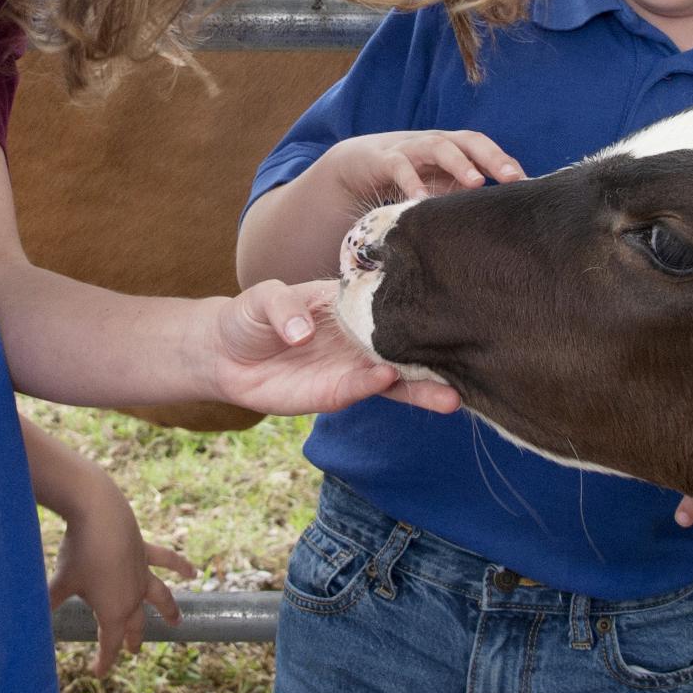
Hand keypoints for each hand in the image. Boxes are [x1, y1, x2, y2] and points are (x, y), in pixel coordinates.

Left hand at [48, 480, 192, 676]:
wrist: (99, 513)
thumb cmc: (79, 551)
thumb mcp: (60, 582)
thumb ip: (48, 605)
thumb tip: (28, 624)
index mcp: (114, 611)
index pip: (111, 644)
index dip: (105, 661)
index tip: (98, 673)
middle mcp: (133, 596)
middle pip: (135, 624)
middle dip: (132, 640)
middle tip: (132, 651)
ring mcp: (142, 573)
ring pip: (160, 597)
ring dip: (168, 610)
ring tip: (177, 622)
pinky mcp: (145, 550)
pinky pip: (167, 560)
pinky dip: (180, 566)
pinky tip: (192, 572)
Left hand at [202, 280, 460, 416]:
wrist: (222, 356)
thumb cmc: (249, 315)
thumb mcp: (262, 296)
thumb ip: (283, 308)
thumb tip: (302, 333)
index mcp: (351, 303)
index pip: (391, 301)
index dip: (418, 302)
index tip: (449, 301)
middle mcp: (360, 336)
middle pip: (405, 344)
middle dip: (434, 354)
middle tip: (470, 358)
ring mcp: (350, 367)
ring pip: (396, 378)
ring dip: (422, 387)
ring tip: (452, 396)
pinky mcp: (334, 394)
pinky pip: (361, 393)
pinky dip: (376, 389)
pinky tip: (391, 381)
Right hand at [320, 129, 522, 203]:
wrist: (358, 166)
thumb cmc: (409, 177)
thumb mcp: (439, 185)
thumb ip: (464, 193)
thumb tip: (501, 215)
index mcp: (454, 148)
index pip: (486, 149)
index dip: (506, 162)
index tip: (528, 184)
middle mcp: (436, 143)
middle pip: (469, 141)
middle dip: (492, 157)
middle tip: (512, 178)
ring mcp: (411, 148)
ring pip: (439, 147)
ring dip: (459, 162)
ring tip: (475, 183)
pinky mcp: (385, 160)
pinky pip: (401, 168)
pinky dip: (412, 182)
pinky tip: (421, 200)